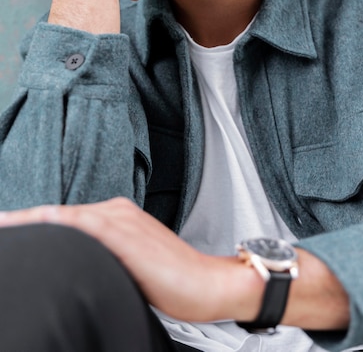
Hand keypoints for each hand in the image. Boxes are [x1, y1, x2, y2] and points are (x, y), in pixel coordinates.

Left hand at [0, 198, 349, 328]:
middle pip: (61, 216)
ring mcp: (122, 221)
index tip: (8, 229)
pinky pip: (86, 225)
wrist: (209, 283)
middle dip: (25, 223)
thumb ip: (106, 257)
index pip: (67, 220)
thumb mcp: (133, 264)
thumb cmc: (174, 279)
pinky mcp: (127, 236)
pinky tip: (39, 221)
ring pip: (66, 217)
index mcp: (118, 217)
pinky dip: (59, 222)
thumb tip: (79, 267)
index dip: (35, 225)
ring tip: (4, 225)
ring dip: (31, 222)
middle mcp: (117, 212)